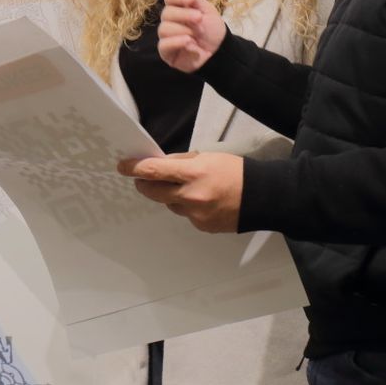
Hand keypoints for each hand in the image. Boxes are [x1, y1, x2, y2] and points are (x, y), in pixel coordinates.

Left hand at [118, 151, 243, 232]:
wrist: (262, 198)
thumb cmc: (235, 172)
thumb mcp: (208, 157)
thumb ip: (181, 162)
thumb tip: (160, 164)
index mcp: (194, 173)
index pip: (154, 171)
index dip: (135, 168)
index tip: (122, 167)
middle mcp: (192, 196)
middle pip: (154, 192)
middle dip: (145, 184)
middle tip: (143, 178)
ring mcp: (196, 214)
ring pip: (170, 204)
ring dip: (170, 196)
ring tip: (187, 188)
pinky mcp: (202, 226)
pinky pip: (185, 215)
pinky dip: (187, 207)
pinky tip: (203, 201)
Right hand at [158, 0, 226, 72]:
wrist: (220, 53)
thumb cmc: (213, 31)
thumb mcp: (207, 10)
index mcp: (179, 9)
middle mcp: (170, 21)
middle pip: (166, 12)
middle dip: (184, 15)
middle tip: (199, 19)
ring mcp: (167, 37)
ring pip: (164, 28)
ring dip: (182, 29)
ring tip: (196, 35)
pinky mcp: (167, 52)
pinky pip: (163, 44)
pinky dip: (176, 42)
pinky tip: (189, 42)